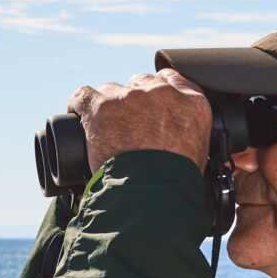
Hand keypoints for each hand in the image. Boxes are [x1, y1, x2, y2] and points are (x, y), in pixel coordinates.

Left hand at [70, 69, 212, 172]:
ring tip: (103, 129)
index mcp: (192, 103)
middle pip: (141, 83)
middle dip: (132, 100)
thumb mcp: (197, 153)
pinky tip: (79, 118)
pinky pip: (84, 95)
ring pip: (112, 90)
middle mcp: (163, 93)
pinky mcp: (101, 106)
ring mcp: (130, 97)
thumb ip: (189, 132)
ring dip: (107, 106)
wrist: (150, 198)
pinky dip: (79, 106)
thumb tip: (175, 136)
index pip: (171, 79)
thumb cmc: (174, 185)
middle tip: (126, 125)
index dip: (156, 91)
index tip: (149, 105)